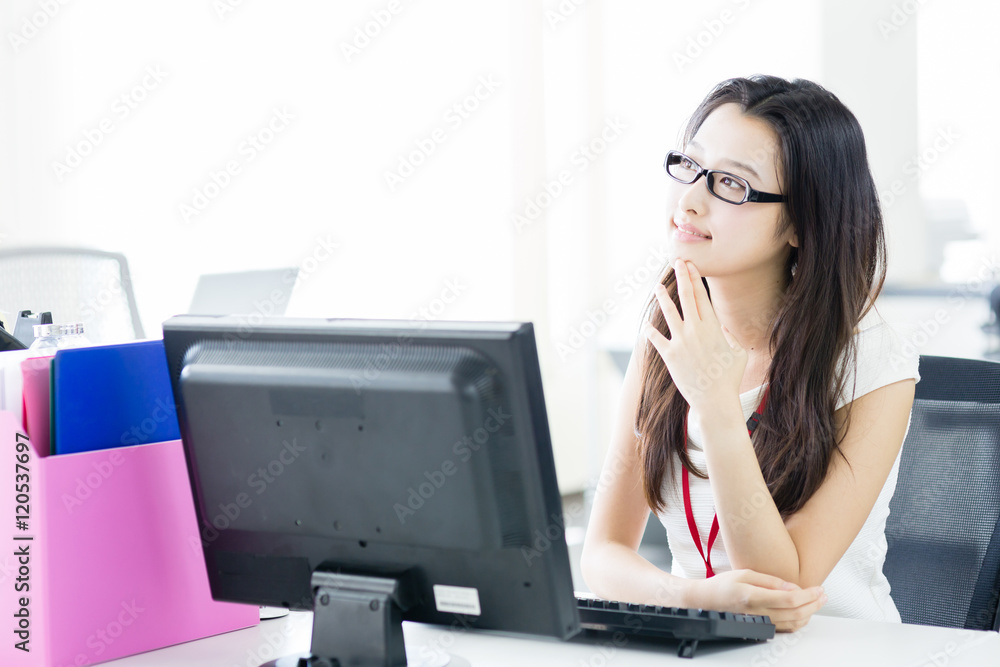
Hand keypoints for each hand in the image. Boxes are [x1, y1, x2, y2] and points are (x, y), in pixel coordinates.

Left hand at [643, 259, 746, 412]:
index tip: (691, 266)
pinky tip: (646, 326)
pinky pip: (656, 339)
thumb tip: (721, 326)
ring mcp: (681, 342)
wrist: (715, 400)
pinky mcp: (669, 355)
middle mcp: (696, 330)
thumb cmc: (728, 378)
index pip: (702, 297)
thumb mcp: (737, 353)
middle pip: (687, 297)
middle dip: (682, 277)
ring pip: (669, 313)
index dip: (695, 279)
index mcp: (713, 327)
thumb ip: (729, 336)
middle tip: (677, 262)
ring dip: (662, 297)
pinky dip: (650, 332)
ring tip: (657, 286)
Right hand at [695, 569, 826, 632]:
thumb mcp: (744, 574)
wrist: (706, 601)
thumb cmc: (722, 585)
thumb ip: (769, 581)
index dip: (808, 595)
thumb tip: (792, 587)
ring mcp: (760, 623)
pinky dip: (799, 622)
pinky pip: (785, 628)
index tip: (817, 588)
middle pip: (796, 613)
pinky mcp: (761, 627)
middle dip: (814, 604)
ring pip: (793, 623)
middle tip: (823, 594)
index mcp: (753, 597)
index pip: (790, 599)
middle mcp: (758, 613)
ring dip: (810, 613)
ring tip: (818, 602)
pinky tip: (805, 613)